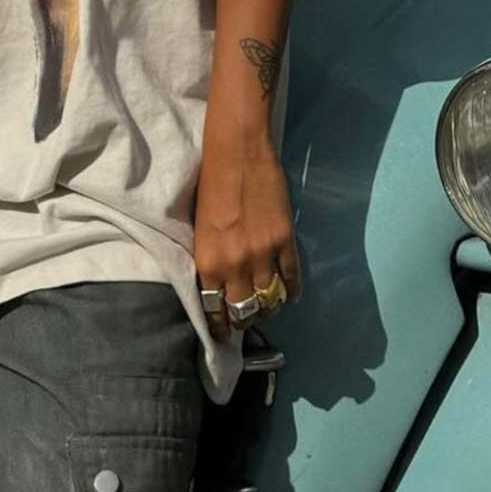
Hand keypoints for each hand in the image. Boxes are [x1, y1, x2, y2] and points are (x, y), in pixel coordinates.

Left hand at [194, 145, 301, 339]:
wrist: (237, 154)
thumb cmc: (210, 186)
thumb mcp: (199, 230)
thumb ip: (210, 259)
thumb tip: (217, 284)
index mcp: (208, 262)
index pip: (213, 308)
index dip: (219, 327)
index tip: (222, 337)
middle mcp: (235, 265)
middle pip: (243, 310)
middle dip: (243, 322)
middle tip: (244, 323)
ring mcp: (263, 254)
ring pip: (268, 298)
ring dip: (267, 308)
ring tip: (266, 310)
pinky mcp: (284, 241)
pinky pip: (290, 277)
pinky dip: (290, 291)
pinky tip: (289, 297)